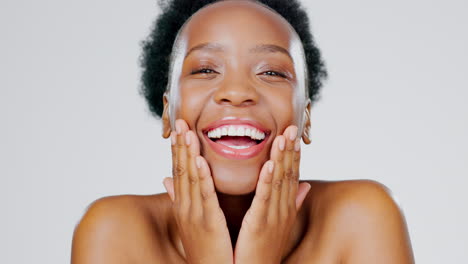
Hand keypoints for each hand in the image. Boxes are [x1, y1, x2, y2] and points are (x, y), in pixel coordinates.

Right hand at [163, 119, 232, 263]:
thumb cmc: (205, 249)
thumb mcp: (191, 221)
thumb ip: (181, 197)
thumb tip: (166, 179)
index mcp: (185, 206)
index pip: (179, 173)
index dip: (178, 151)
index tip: (178, 131)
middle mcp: (186, 207)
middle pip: (181, 171)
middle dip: (180, 146)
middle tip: (181, 122)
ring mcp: (194, 215)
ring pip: (190, 178)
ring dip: (188, 154)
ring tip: (187, 132)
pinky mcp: (208, 223)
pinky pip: (204, 196)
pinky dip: (201, 177)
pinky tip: (198, 160)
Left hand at [234, 126, 310, 263]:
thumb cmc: (263, 250)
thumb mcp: (280, 223)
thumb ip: (292, 202)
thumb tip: (306, 185)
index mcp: (284, 208)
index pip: (291, 176)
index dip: (293, 155)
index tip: (293, 135)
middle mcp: (283, 210)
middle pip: (288, 174)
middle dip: (290, 150)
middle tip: (291, 127)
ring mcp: (273, 217)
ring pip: (279, 182)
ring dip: (282, 157)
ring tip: (283, 136)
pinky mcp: (259, 225)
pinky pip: (264, 200)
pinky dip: (267, 181)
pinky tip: (270, 164)